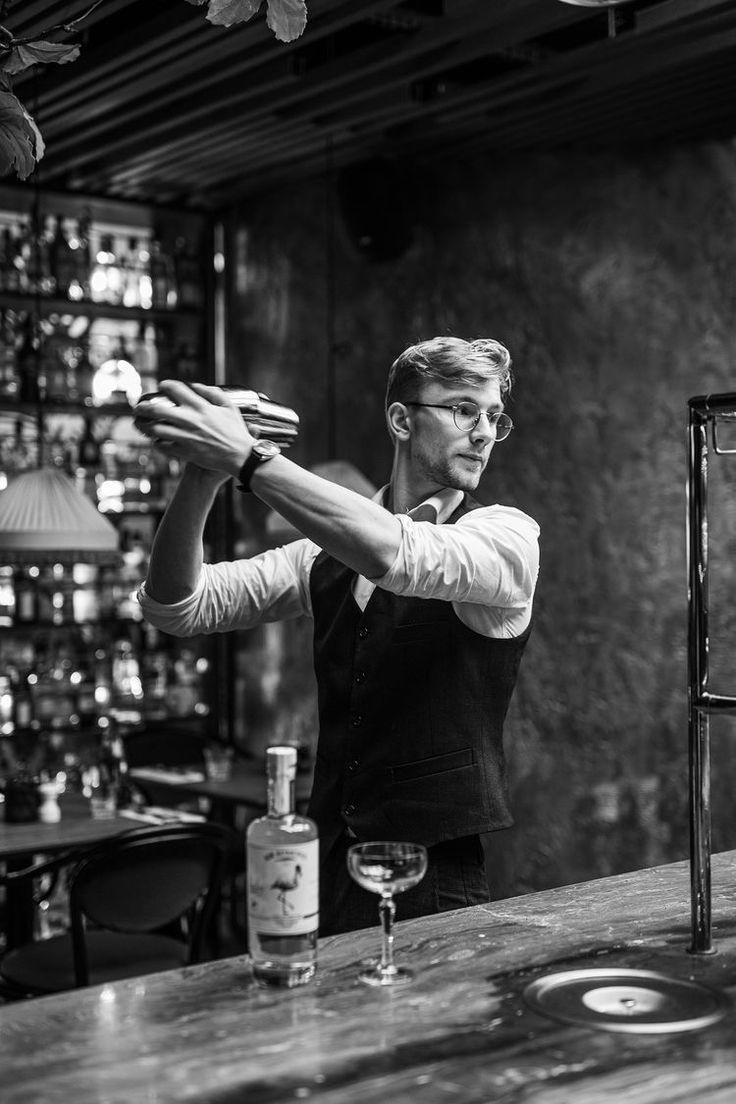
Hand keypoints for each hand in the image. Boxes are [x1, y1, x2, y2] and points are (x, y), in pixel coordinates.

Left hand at [134, 380, 254, 477]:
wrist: (240, 457)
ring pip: (155, 429)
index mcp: (200, 407)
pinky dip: (157, 443)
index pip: (175, 389)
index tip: (161, 386)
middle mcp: (190, 420)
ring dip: (143, 426)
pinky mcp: (185, 452)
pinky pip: (163, 446)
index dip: (164, 385)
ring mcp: (185, 437)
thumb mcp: (229, 407)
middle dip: (143, 407)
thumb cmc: (236, 432)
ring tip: (139, 424)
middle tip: (138, 407)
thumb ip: (213, 393)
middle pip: (157, 410)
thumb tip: (196, 386)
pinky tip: (156, 440)